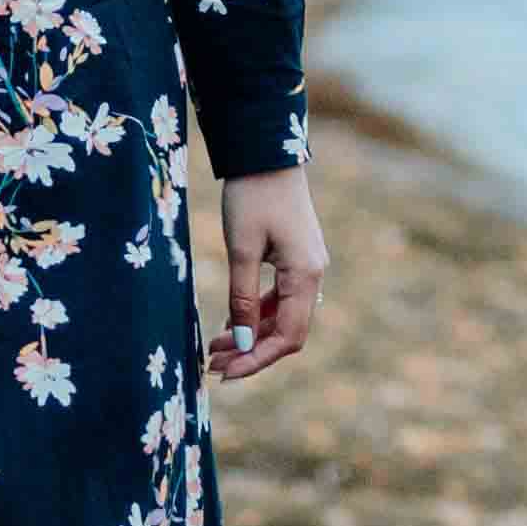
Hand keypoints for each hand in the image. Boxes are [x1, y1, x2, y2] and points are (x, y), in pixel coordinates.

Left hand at [209, 162, 327, 384]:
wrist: (266, 152)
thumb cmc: (252, 196)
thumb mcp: (242, 249)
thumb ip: (244, 298)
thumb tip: (244, 343)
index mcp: (305, 275)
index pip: (288, 336)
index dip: (258, 359)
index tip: (226, 373)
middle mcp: (313, 275)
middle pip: (287, 331)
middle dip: (252, 351)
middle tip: (213, 364)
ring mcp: (306, 267)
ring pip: (283, 316)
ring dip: (252, 334)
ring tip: (215, 347)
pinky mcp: (295, 259)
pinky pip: (280, 298)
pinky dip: (257, 313)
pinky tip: (231, 322)